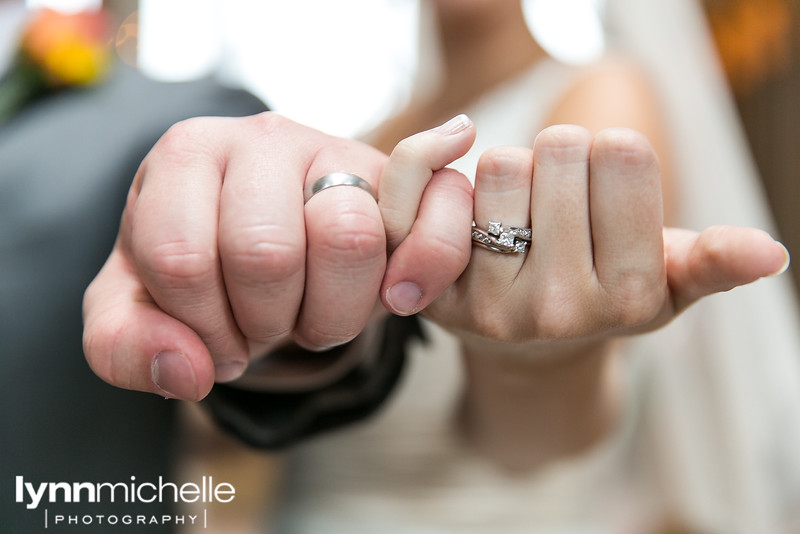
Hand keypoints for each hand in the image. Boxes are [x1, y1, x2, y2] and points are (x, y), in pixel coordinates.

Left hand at [82, 113, 475, 400]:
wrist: (275, 231)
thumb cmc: (206, 267)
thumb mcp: (140, 307)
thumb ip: (128, 346)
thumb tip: (189, 371)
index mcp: (185, 157)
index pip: (182, 256)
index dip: (203, 327)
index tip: (217, 339)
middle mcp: (263, 138)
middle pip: (266, 253)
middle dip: (268, 322)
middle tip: (268, 326)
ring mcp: (340, 148)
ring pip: (348, 237)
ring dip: (334, 312)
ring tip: (316, 311)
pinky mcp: (402, 171)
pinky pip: (437, 210)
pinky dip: (427, 268)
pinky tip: (397, 295)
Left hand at [386, 125, 788, 353]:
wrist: (527, 352)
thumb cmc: (603, 294)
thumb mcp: (666, 284)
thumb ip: (713, 263)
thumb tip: (769, 254)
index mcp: (632, 293)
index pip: (623, 151)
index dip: (612, 154)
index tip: (606, 188)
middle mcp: (563, 306)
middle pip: (558, 148)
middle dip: (561, 159)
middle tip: (559, 200)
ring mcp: (497, 305)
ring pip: (502, 164)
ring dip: (513, 174)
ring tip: (522, 213)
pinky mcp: (443, 295)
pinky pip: (445, 194)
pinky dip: (462, 189)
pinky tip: (478, 223)